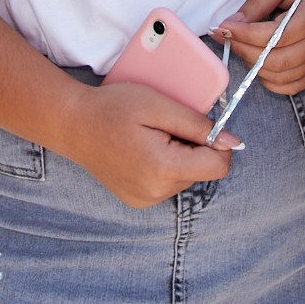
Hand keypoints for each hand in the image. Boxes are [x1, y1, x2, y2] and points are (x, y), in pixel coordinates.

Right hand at [55, 81, 237, 208]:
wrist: (72, 124)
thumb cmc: (113, 108)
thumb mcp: (159, 105)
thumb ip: (198, 125)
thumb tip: (232, 141)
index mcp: (164, 169)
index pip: (218, 166)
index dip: (216, 142)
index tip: (197, 124)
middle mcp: (156, 192)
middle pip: (202, 171)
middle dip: (193, 147)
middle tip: (164, 126)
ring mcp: (145, 200)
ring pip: (186, 177)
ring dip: (179, 155)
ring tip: (151, 136)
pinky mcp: (138, 200)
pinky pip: (168, 183)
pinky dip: (165, 165)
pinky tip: (144, 149)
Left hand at [214, 0, 304, 95]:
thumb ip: (258, 2)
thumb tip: (232, 26)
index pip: (276, 37)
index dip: (245, 35)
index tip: (223, 27)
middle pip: (278, 62)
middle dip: (245, 51)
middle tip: (227, 37)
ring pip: (283, 78)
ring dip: (255, 67)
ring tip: (242, 46)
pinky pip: (294, 86)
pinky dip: (272, 81)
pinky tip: (260, 64)